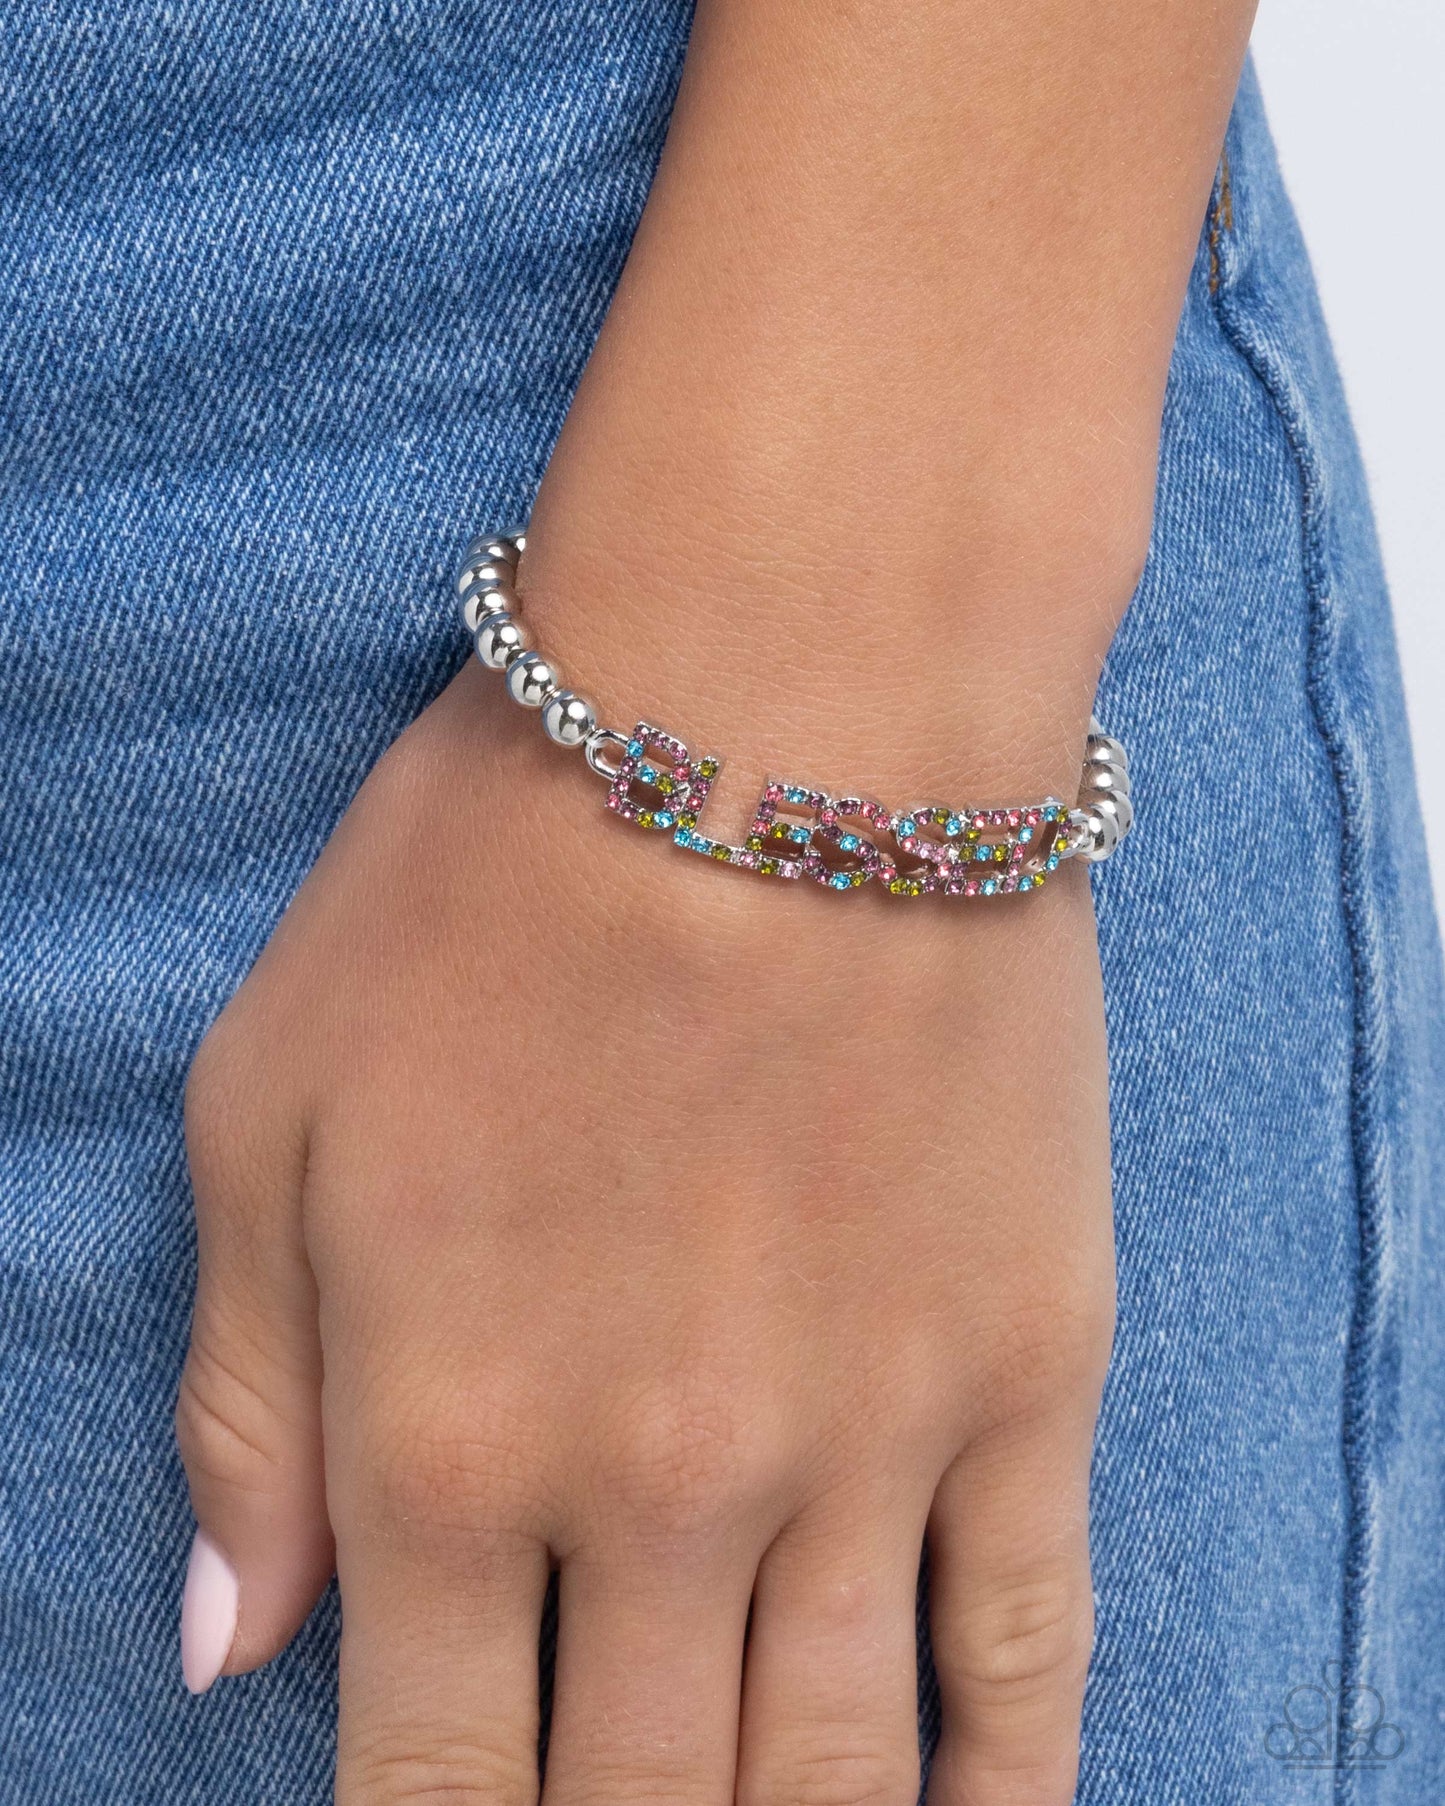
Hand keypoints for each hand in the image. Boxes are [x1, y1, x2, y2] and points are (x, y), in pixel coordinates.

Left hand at [177, 651, 1114, 1805]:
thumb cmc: (495, 876)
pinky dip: (1001, 1790)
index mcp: (449, 1443)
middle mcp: (663, 1492)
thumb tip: (228, 1648)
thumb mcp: (274, 1106)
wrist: (780, 708)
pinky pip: (1028, 1654)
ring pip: (829, 1782)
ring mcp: (867, 1442)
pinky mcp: (1023, 1366)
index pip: (426, 1794)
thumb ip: (246, 1401)